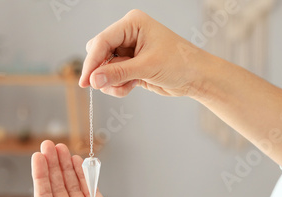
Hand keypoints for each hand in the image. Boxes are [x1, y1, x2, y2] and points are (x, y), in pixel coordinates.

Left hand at [16, 140, 145, 196]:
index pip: (44, 195)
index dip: (40, 174)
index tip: (38, 156)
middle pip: (57, 186)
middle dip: (52, 165)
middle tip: (49, 145)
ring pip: (72, 184)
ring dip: (66, 165)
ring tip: (61, 147)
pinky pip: (88, 187)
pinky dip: (82, 174)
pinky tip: (76, 160)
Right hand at [79, 9, 206, 97]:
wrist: (196, 77)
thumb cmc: (179, 63)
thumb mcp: (146, 67)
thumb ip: (118, 73)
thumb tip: (94, 80)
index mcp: (132, 24)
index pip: (102, 41)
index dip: (91, 62)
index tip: (85, 82)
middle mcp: (127, 34)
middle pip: (99, 53)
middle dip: (102, 72)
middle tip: (104, 86)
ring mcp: (128, 50)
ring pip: (104, 68)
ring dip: (112, 82)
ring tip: (128, 86)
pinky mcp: (130, 65)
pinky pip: (113, 77)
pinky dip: (118, 86)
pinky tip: (132, 87)